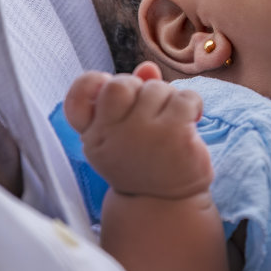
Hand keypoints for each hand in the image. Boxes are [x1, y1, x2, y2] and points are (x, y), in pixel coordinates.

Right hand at [62, 62, 210, 199]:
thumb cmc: (144, 160)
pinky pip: (185, 98)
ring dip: (170, 99)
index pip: (77, 97)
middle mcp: (111, 135)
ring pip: (157, 88)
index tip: (107, 88)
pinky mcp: (175, 136)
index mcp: (94, 135)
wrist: (166, 202)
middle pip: (120, 84)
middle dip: (140, 88)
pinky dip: (193, 105)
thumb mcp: (125, 134)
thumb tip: (148, 68)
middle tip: (151, 109)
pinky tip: (191, 122)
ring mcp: (143, 135)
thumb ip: (130, 97)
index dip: (92, 83)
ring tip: (172, 122)